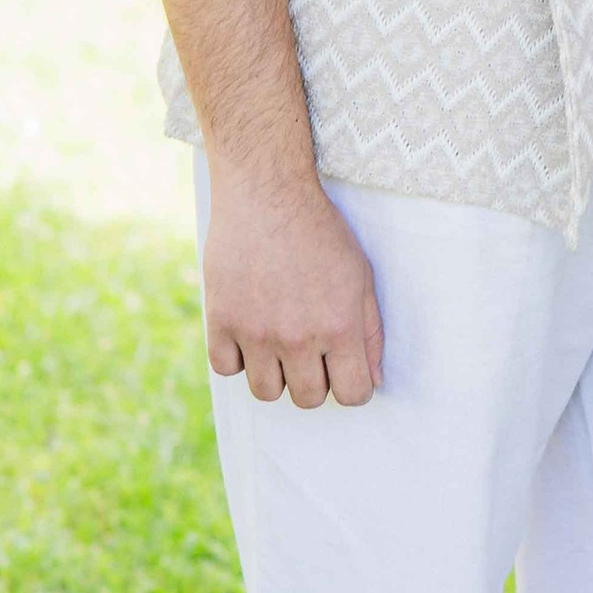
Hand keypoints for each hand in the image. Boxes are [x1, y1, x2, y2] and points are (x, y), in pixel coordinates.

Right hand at [201, 169, 382, 406]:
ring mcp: (255, 331)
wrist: (267, 193)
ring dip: (276, 374)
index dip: (352, 386)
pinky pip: (226, 368)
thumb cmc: (320, 232)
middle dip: (315, 380)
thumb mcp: (360, 277)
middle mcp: (298, 337)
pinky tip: (248, 332)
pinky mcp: (221, 320)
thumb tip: (372, 380)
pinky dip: (237, 357)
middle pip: (307, 398)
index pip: (352, 394)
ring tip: (278, 343)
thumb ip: (369, 333)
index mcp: (339, 327)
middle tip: (311, 350)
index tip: (344, 370)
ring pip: (266, 391)